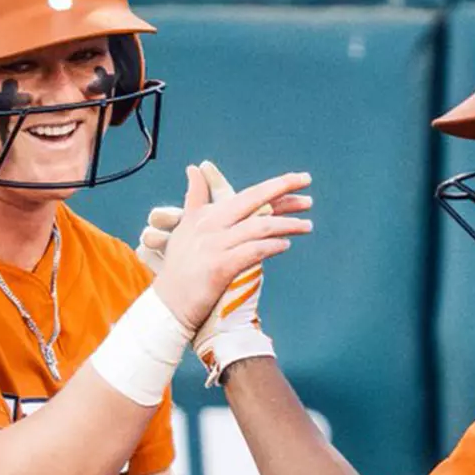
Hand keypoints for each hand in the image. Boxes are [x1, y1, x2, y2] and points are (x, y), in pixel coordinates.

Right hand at [145, 165, 311, 330]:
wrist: (167, 305)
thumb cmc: (179, 269)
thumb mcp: (184, 228)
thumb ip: (194, 198)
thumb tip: (194, 168)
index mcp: (205, 214)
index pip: (247, 196)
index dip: (275, 187)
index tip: (298, 180)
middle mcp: (210, 225)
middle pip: (253, 199)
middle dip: (283, 188)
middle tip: (307, 181)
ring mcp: (214, 245)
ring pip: (258, 226)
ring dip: (287, 224)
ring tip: (307, 225)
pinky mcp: (219, 267)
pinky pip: (252, 251)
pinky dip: (271, 246)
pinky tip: (286, 245)